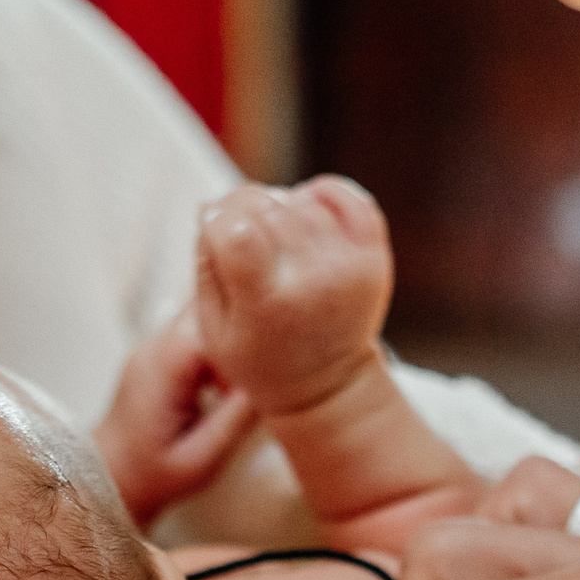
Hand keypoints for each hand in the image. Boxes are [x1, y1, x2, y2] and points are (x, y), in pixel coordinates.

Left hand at [93, 306, 258, 527]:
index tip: (272, 362)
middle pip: (210, 304)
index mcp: (162, 366)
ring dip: (234, 335)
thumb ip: (237, 418)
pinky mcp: (161, 353)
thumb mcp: (202, 458)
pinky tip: (229, 379)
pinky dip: (221, 345)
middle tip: (272, 360)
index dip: (249, 333)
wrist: (109, 478)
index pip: (214, 320)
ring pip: (206, 313)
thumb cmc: (154, 475)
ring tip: (250, 373)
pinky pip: (198, 331)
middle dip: (246, 323)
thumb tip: (277, 384)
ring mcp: (155, 345)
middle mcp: (154, 346)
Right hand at [195, 176, 394, 416]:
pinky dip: (321, 193)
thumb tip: (211, 206)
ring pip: (299, 200)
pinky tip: (306, 213)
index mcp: (267, 304)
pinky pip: (347, 196)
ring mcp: (348, 265)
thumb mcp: (213, 330)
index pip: (233, 229)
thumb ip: (206, 266)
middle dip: (241, 208)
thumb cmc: (261, 357)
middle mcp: (313, 280)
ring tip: (274, 241)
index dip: (215, 218)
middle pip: (264, 205)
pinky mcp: (373, 255)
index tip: (213, 230)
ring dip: (278, 206)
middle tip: (239, 234)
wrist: (330, 386)